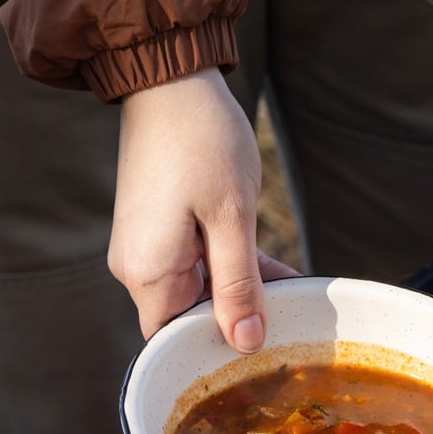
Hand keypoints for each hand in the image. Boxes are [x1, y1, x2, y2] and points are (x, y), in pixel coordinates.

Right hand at [109, 68, 296, 347]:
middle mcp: (138, 267)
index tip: (263, 354)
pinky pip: (197, 264)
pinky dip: (232, 267)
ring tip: (294, 292)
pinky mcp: (159, 228)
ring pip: (199, 291)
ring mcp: (147, 246)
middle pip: (188, 318)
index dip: (215, 353)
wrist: (170, 79)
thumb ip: (238, 284)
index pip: (174, 343)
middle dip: (238, 320)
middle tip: (293, 322)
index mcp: (148, 273)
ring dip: (242, 290)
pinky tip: (276, 270)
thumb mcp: (232, 218)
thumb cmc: (201, 141)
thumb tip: (245, 343)